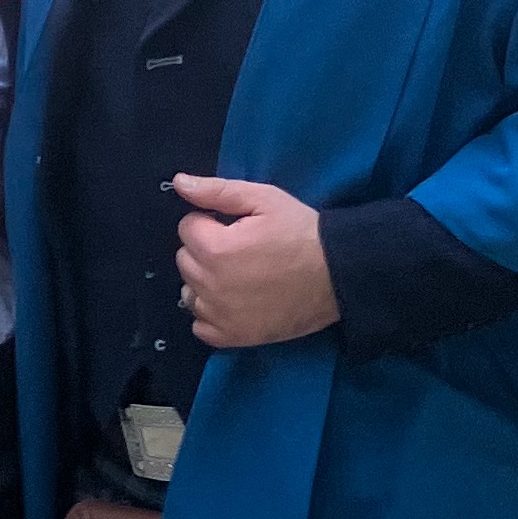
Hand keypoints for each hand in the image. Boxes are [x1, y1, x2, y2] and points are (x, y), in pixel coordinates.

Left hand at [172, 176, 337, 348]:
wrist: (338, 274)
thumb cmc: (302, 232)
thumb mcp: (264, 199)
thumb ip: (217, 191)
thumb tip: (179, 182)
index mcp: (215, 248)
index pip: (187, 228)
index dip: (210, 222)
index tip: (233, 226)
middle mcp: (211, 284)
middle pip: (185, 260)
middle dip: (205, 250)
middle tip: (239, 248)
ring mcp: (220, 314)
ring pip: (190, 293)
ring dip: (204, 282)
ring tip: (237, 275)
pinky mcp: (233, 336)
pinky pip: (200, 326)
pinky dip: (210, 314)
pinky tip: (232, 302)